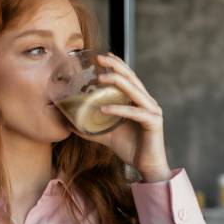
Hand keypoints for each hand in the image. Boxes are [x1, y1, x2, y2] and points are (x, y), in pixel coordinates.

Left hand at [73, 52, 171, 181]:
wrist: (147, 168)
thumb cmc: (130, 149)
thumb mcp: (106, 135)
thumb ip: (91, 128)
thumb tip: (70, 124)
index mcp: (139, 101)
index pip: (129, 78)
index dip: (117, 65)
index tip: (103, 56)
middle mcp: (148, 102)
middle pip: (132, 78)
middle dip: (115, 66)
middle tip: (99, 58)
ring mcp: (152, 111)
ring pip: (134, 91)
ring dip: (117, 82)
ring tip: (100, 78)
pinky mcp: (153, 123)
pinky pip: (134, 113)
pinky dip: (118, 109)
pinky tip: (103, 108)